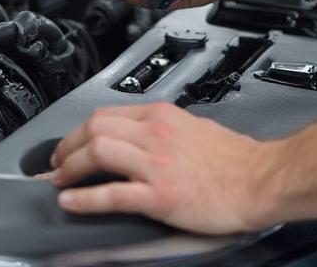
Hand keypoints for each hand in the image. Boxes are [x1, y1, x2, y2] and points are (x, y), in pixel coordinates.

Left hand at [48, 103, 271, 232]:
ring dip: (70, 168)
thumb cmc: (235, 159)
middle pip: (95, 127)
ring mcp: (157, 163)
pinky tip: (72, 202)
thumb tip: (139, 137)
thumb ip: (164, 129)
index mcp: (163, 116)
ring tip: (59, 181)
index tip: (69, 144)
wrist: (260, 180)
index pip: (107, 113)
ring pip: (98, 152)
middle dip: (67, 146)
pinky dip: (85, 198)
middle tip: (56, 163)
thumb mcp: (194, 127)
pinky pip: (113, 193)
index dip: (80, 130)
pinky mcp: (161, 194)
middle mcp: (156, 133)